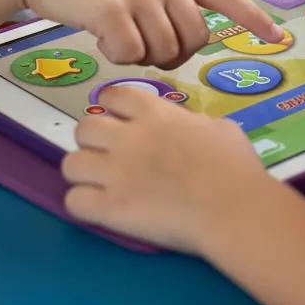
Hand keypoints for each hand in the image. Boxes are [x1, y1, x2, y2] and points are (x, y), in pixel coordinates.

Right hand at [15, 0, 283, 68]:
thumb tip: (188, 36)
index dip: (253, 18)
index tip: (277, 37)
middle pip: (195, 38)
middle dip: (175, 55)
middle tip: (145, 49)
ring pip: (164, 51)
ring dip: (143, 56)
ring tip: (118, 35)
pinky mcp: (113, 9)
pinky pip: (131, 56)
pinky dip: (116, 56)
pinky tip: (99, 36)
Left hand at [62, 85, 270, 253]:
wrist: (232, 208)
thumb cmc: (235, 166)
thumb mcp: (218, 127)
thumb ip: (192, 122)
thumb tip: (188, 128)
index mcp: (155, 112)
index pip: (112, 95)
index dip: (111, 108)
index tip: (120, 120)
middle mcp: (128, 137)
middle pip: (83, 128)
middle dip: (92, 141)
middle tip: (109, 155)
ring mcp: (115, 172)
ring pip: (70, 164)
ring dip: (84, 172)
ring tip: (100, 184)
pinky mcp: (110, 208)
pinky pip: (73, 201)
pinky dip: (84, 204)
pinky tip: (101, 208)